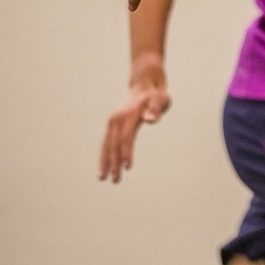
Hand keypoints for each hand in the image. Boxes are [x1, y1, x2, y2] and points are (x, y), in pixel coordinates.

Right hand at [99, 67, 171, 182]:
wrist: (144, 84)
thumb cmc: (156, 95)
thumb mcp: (162, 99)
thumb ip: (156, 109)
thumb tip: (150, 120)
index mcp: (130, 115)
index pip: (127, 137)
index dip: (127, 152)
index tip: (127, 167)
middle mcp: (118, 118)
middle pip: (114, 144)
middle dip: (114, 163)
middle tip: (115, 180)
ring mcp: (113, 121)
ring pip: (107, 144)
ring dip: (105, 161)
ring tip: (103, 178)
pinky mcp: (112, 124)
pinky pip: (106, 142)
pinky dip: (104, 154)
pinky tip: (104, 167)